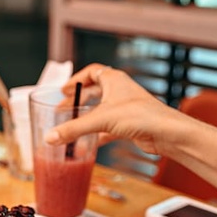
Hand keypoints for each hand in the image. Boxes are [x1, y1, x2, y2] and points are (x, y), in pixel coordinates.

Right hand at [45, 64, 197, 156]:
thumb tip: (49, 137)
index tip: (65, 89)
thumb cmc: (141, 116)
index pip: (92, 72)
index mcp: (114, 80)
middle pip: (94, 92)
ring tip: (72, 126)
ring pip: (101, 111)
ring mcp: (126, 108)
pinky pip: (108, 127)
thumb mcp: (101, 120)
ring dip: (86, 118)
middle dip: (78, 101)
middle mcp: (120, 92)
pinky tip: (88, 143)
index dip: (77, 80)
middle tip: (63, 109)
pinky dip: (97, 134)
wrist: (167, 133)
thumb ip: (73, 129)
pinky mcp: (130, 125)